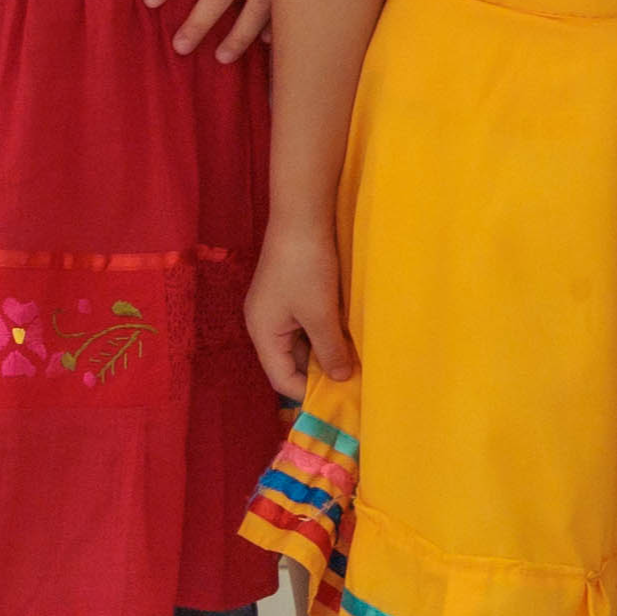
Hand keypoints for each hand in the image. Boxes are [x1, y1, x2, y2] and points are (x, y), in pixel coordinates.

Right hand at [245, 220, 352, 403]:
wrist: (302, 215)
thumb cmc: (306, 267)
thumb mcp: (320, 314)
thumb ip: (330, 350)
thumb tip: (340, 379)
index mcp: (262, 333)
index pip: (282, 379)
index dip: (309, 393)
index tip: (339, 401)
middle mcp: (264, 324)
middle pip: (290, 362)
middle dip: (320, 373)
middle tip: (352, 384)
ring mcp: (276, 308)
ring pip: (301, 343)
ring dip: (325, 351)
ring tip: (354, 362)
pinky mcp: (290, 293)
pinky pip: (306, 325)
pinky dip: (325, 333)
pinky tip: (347, 335)